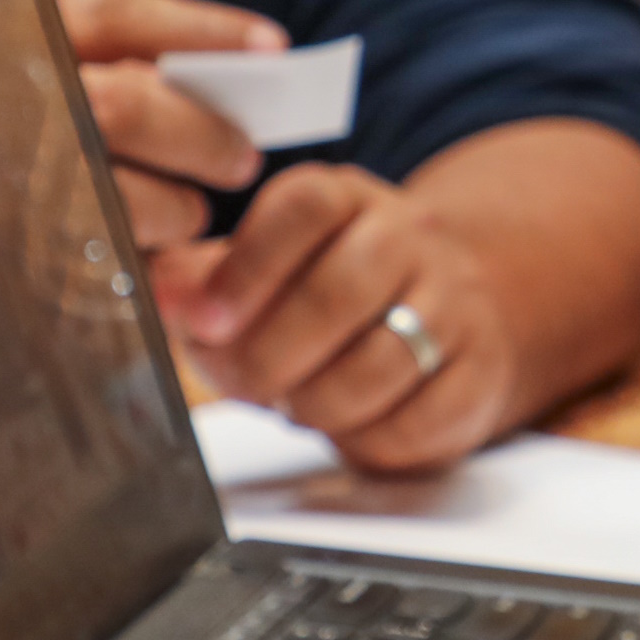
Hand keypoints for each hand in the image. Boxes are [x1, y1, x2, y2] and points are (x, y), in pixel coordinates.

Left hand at [56, 0, 513, 473]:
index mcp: (347, 200)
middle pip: (342, 288)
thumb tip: (157, 289)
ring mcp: (456, 303)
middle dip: (273, 352)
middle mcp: (411, 239)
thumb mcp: (264, 273)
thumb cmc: (329, 297)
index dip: (249, 266)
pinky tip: (347, 425)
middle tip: (244, 381)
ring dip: (318, 401)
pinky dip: (369, 438)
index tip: (207, 319)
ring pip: (381, 362)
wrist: (451, 318)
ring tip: (295, 403)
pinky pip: (420, 419)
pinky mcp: (482, 372)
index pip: (305, 207)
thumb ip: (204, 281)